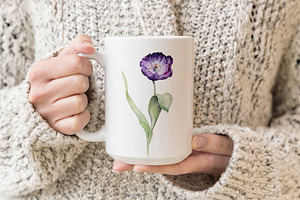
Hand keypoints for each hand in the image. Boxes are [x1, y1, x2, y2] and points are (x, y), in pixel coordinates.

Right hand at [28, 35, 94, 134]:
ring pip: (81, 102)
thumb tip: (90, 47)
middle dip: (84, 83)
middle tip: (77, 85)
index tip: (82, 70)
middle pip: (80, 82)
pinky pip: (80, 120)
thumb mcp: (62, 59)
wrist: (43, 107)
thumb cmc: (57, 80)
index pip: (76, 62)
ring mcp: (47, 112)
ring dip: (83, 99)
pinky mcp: (58, 127)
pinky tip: (76, 111)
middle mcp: (39, 93)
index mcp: (39, 72)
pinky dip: (83, 115)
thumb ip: (78, 45)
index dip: (86, 66)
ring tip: (74, 97)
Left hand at [113, 134, 232, 174]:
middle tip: (116, 166)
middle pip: (161, 165)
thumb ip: (214, 143)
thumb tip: (194, 140)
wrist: (243, 160)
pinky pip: (168, 156)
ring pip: (162, 161)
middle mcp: (189, 162)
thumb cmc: (235, 151)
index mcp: (198, 161)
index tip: (134, 167)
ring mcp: (187, 157)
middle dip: (139, 166)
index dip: (154, 167)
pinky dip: (153, 156)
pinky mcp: (186, 152)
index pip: (173, 165)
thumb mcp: (228, 147)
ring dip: (141, 161)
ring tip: (120, 161)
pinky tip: (138, 153)